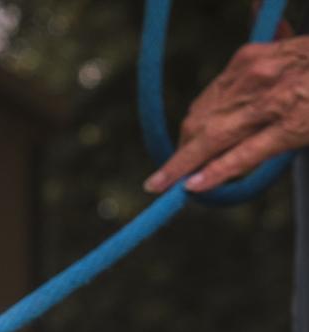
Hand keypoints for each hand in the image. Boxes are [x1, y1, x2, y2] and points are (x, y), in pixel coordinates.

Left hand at [145, 35, 308, 192]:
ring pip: (213, 139)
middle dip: (181, 152)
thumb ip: (276, 34)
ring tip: (162, 185)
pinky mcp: (288, 127)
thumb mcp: (296, 44)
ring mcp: (271, 103)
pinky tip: (192, 187)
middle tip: (164, 177)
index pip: (208, 100)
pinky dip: (214, 172)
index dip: (191, 128)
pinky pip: (243, 154)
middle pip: (201, 120)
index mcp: (252, 58)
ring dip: (183, 165)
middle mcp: (255, 76)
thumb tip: (254, 3)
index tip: (182, 146)